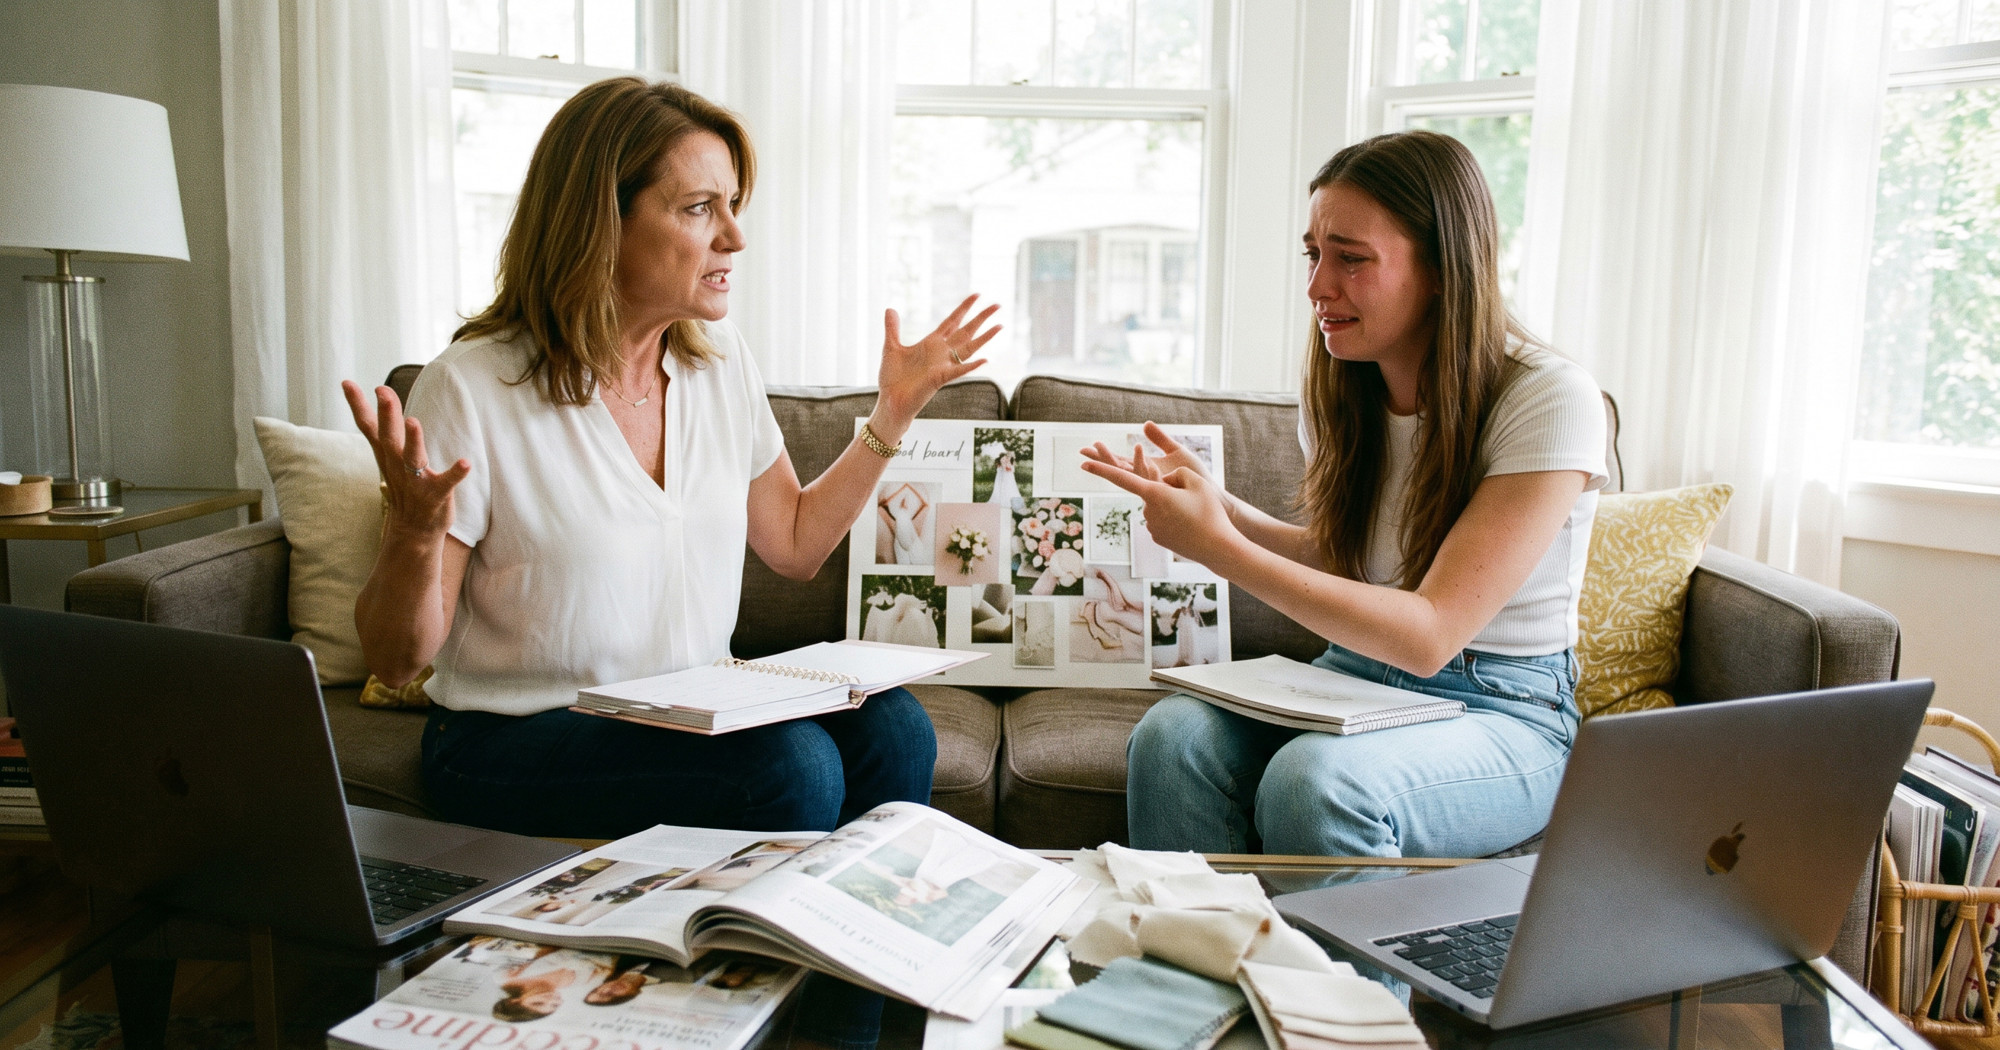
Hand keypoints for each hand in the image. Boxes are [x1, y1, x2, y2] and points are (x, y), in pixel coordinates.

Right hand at [341, 379, 470, 539]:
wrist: (414, 531)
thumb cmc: (405, 486)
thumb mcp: (389, 457)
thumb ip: (386, 428)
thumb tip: (381, 395)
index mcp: (387, 455)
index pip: (368, 426)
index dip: (357, 405)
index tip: (346, 382)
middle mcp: (397, 466)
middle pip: (389, 437)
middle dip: (387, 414)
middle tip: (382, 391)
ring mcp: (415, 481)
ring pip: (412, 458)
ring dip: (413, 441)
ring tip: (414, 422)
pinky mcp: (435, 495)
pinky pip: (446, 483)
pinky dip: (455, 473)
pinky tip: (465, 463)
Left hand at [874, 294, 1001, 426]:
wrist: (890, 401)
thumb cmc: (892, 378)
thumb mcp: (891, 347)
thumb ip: (893, 328)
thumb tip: (890, 309)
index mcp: (931, 343)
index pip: (952, 321)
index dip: (964, 308)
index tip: (977, 295)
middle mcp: (941, 353)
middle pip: (966, 331)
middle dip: (981, 318)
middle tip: (997, 305)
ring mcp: (943, 365)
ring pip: (969, 348)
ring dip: (985, 338)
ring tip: (1000, 326)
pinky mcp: (940, 378)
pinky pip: (958, 371)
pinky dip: (971, 366)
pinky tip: (985, 360)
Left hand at [1078, 457, 1239, 568]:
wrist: (1218, 547)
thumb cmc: (1210, 512)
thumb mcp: (1196, 481)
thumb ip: (1176, 473)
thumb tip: (1163, 482)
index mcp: (1154, 493)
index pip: (1121, 478)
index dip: (1101, 469)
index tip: (1083, 462)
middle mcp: (1147, 510)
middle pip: (1153, 490)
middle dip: (1170, 489)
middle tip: (1192, 501)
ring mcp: (1150, 526)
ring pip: (1159, 505)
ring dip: (1173, 505)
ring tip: (1195, 516)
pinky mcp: (1157, 538)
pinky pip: (1162, 519)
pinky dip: (1174, 519)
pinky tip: (1190, 527)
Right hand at [1081, 421, 1211, 485]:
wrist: (1214, 497)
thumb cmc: (1198, 478)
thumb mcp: (1177, 451)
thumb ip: (1160, 438)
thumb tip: (1144, 424)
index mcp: (1147, 471)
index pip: (1120, 463)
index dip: (1104, 456)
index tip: (1087, 448)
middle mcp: (1148, 481)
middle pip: (1120, 469)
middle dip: (1104, 459)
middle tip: (1087, 449)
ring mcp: (1156, 487)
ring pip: (1132, 474)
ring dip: (1118, 459)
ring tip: (1102, 446)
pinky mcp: (1167, 491)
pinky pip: (1152, 476)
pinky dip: (1144, 464)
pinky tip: (1139, 451)